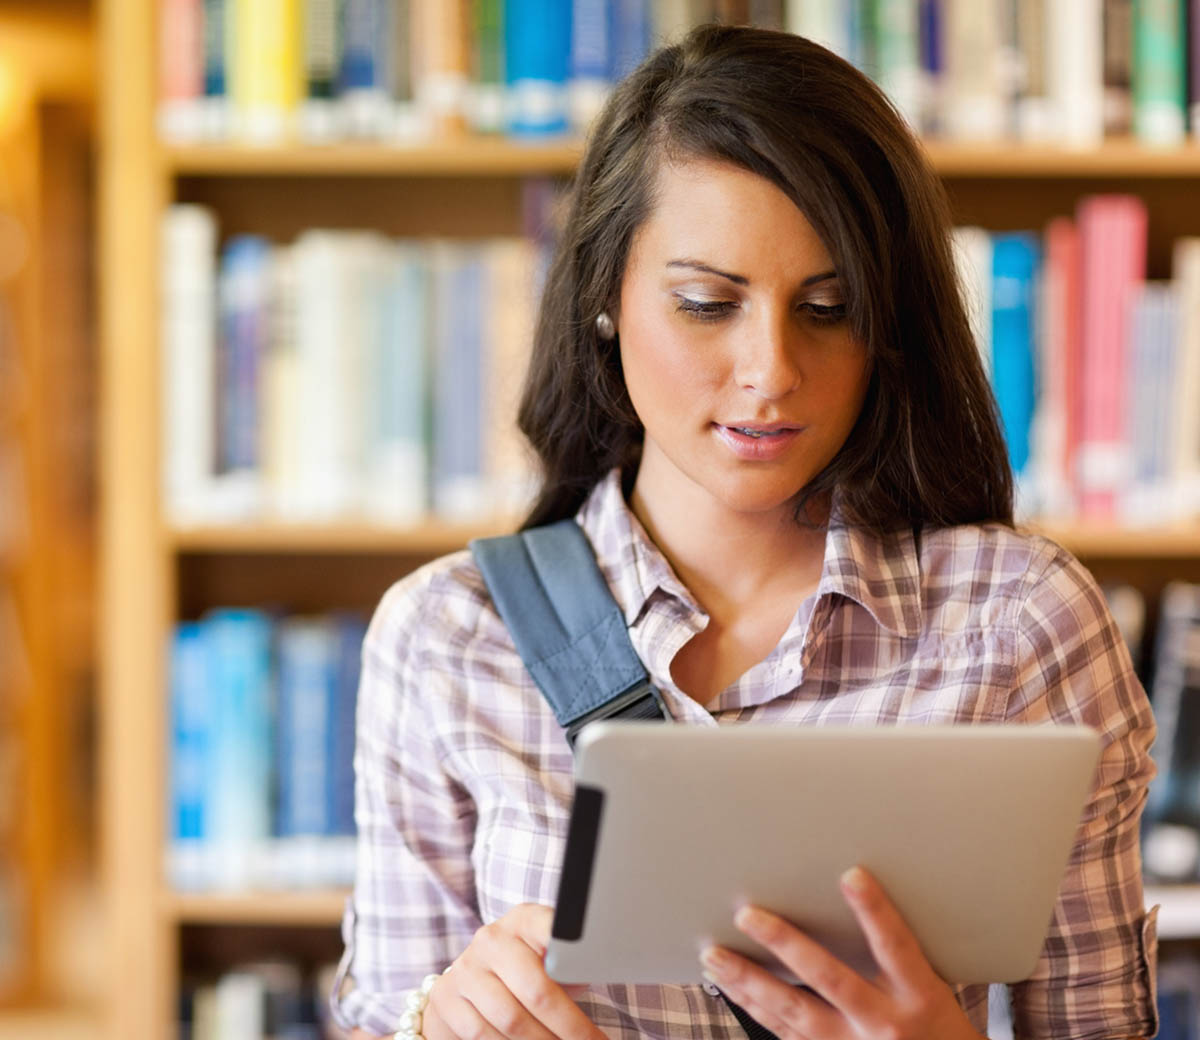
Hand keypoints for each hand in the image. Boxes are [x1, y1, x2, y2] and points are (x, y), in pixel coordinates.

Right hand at [422, 903, 604, 1039]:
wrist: (471, 982)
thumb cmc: (527, 970)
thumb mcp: (548, 958)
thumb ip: (571, 964)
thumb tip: (605, 970)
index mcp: (523, 919)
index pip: (552, 930)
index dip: (574, 951)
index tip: (594, 971)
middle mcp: (491, 939)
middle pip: (536, 989)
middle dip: (570, 1027)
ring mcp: (466, 969)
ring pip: (511, 1020)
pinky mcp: (446, 1000)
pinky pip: (483, 1035)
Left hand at [698, 866, 983, 1039]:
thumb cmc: (938, 1028)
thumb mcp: (934, 989)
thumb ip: (899, 953)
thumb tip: (855, 889)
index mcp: (918, 996)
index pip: (896, 946)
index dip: (874, 911)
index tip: (852, 875)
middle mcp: (884, 1023)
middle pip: (830, 978)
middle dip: (785, 945)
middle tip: (747, 915)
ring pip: (794, 1011)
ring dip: (749, 981)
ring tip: (714, 955)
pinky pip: (786, 1033)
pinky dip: (754, 1008)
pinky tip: (730, 986)